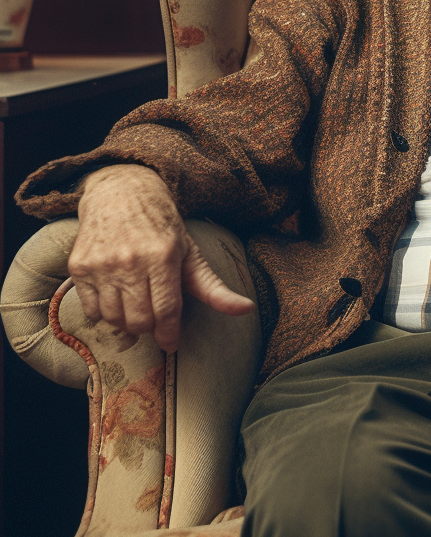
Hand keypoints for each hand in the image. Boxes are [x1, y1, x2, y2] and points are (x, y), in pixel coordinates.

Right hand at [69, 165, 253, 352]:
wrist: (121, 193)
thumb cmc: (162, 226)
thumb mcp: (191, 252)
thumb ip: (214, 287)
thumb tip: (247, 309)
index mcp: (163, 257)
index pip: (167, 310)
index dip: (169, 333)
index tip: (171, 344)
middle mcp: (130, 261)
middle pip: (139, 320)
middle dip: (150, 327)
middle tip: (154, 317)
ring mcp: (101, 265)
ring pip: (113, 319)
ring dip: (126, 321)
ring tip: (136, 304)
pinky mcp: (78, 267)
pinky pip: (89, 311)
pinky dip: (103, 313)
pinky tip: (115, 297)